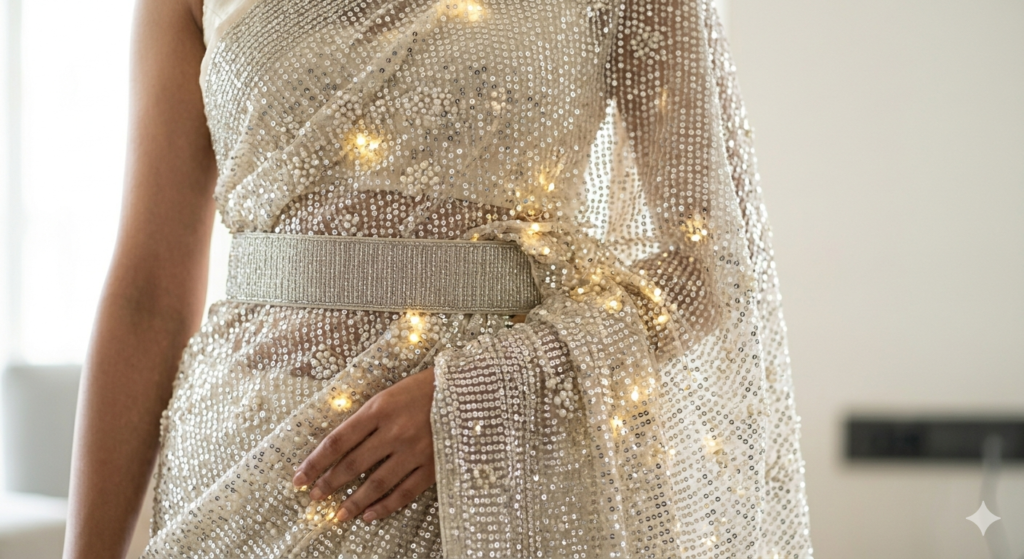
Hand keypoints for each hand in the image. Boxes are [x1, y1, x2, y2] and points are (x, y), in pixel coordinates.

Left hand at [292, 367, 436, 522]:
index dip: (315, 462)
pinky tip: (371, 515)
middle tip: (315, 497)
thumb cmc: (424, 389)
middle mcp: (394, 432)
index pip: (337, 441)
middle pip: (353, 464)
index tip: (300, 478)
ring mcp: (415, 451)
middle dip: (330, 483)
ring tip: (338, 515)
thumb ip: (366, 419)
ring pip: (377, 483)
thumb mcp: (389, 395)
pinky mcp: (433, 465)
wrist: (468, 390)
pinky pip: (405, 492)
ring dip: (354, 502)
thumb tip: (339, 447)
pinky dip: (386, 506)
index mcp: (379, 409)